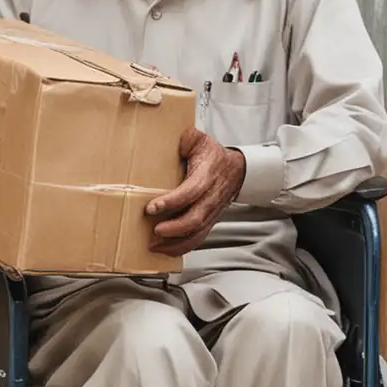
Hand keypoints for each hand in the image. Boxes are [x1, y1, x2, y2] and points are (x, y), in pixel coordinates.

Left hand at [146, 129, 245, 255]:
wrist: (235, 169)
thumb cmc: (213, 155)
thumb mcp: (199, 139)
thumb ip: (185, 137)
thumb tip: (171, 136)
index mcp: (208, 174)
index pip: (191, 190)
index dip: (172, 201)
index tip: (152, 207)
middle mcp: (211, 196)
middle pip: (195, 217)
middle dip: (174, 228)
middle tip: (154, 231)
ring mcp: (212, 211)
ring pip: (197, 232)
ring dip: (176, 242)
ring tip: (154, 246)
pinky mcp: (209, 220)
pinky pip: (198, 238)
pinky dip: (182, 247)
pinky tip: (165, 250)